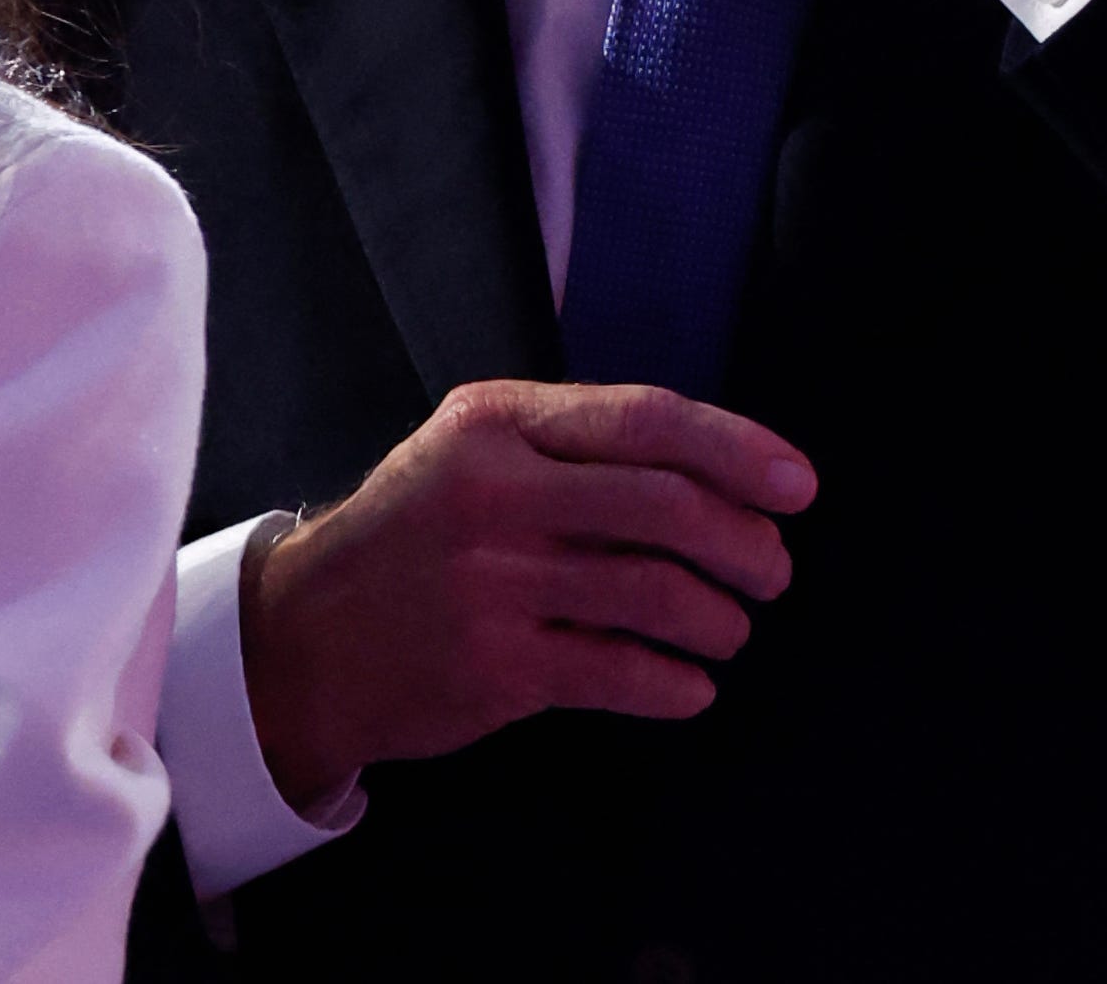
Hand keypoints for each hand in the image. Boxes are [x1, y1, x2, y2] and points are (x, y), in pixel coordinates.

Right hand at [239, 379, 816, 815]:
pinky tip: (690, 687)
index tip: (800, 486)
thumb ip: (573, 448)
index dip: (739, 451)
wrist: (306, 637)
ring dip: (721, 620)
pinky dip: (679, 685)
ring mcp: (493, 582)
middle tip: (771, 571)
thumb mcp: (470, 452)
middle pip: (668, 506)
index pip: (645, 419)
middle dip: (747, 543)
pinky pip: (625, 674)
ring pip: (658, 594)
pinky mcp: (497, 667)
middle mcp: (495, 491)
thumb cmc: (413, 537)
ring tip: (728, 630)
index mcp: (497, 421)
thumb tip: (722, 474)